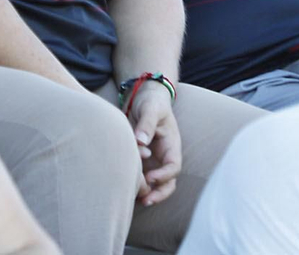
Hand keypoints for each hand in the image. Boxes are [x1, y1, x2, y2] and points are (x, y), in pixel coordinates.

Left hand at [127, 84, 181, 206]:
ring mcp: (153, 159)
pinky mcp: (141, 160)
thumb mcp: (151, 109)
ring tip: (133, 198)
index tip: (150, 178)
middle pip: (168, 182)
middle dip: (159, 193)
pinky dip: (135, 184)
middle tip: (145, 201)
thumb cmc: (151, 102)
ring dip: (146, 192)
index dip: (164, 175)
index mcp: (171, 144)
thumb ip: (147, 124)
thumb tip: (141, 141)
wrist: (143, 96)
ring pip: (154, 184)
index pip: (174, 166)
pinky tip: (124, 187)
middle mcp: (164, 155)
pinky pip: (140, 176)